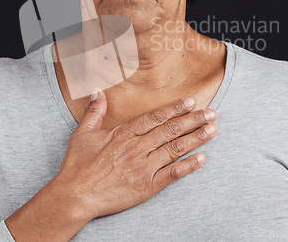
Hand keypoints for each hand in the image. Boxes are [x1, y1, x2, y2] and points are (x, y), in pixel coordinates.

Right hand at [54, 89, 217, 219]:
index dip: (175, 108)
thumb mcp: (82, 133)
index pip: (155, 117)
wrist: (75, 196)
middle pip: (170, 130)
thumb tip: (98, 92)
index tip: (190, 101)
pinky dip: (188, 166)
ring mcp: (143, 168)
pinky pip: (171, 174)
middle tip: (211, 113)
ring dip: (196, 139)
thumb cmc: (77, 165)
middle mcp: (136, 148)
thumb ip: (94, 111)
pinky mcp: (146, 186)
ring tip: (212, 130)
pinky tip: (201, 159)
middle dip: (193, 120)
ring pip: (175, 149)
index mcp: (123, 133)